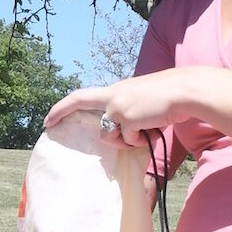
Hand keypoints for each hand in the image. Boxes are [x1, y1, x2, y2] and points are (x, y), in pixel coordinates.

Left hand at [45, 70, 210, 146]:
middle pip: (81, 104)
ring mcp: (117, 107)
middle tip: (46, 125)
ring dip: (125, 140)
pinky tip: (151, 128)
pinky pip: (127, 141)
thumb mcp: (142, 102)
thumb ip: (126, 114)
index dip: (65, 105)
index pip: (83, 95)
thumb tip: (118, 134)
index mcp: (116, 90)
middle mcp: (113, 96)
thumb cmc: (170, 98)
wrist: (185, 91)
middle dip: (59, 112)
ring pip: (108, 135)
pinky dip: (139, 141)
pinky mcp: (126, 118)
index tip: (50, 115)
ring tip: (145, 129)